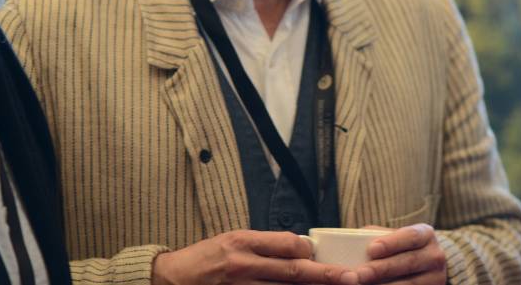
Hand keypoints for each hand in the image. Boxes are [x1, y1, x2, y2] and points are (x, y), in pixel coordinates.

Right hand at [151, 229, 358, 284]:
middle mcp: (243, 265)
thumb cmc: (205, 258)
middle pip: (293, 271)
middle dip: (325, 275)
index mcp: (243, 242)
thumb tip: (299, 247)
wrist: (169, 279)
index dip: (310, 250)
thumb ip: (264, 244)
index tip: (322, 255)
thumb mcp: (233, 240)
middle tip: (351, 278)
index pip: (287, 244)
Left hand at [355, 224, 446, 284]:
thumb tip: (354, 241)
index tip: (371, 249)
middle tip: (359, 274)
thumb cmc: (403, 247)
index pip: (410, 237)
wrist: (428, 264)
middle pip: (408, 262)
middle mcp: (435, 256)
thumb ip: (379, 236)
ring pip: (409, 284)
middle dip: (382, 269)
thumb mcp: (397, 237)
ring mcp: (436, 277)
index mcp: (426, 234)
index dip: (391, 243)